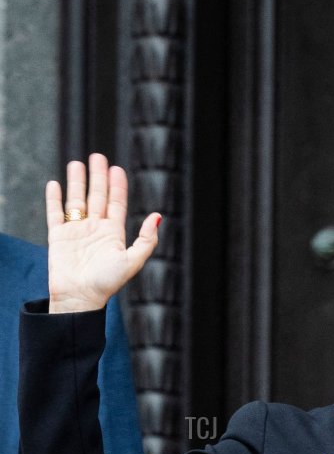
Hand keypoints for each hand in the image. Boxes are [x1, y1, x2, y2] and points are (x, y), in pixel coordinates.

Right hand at [46, 154, 159, 311]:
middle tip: (98, 157)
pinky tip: (55, 184)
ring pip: (76, 200)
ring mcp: (76, 231)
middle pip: (97, 196)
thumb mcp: (133, 261)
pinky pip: (55, 213)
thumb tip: (158, 216)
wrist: (80, 297)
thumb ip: (146, 240)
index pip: (116, 203)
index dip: (117, 186)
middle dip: (98, 176)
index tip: (117, 168)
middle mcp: (95, 229)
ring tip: (77, 163)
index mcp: (113, 234)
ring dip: (77, 182)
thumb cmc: (107, 283)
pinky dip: (54, 198)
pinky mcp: (58, 236)